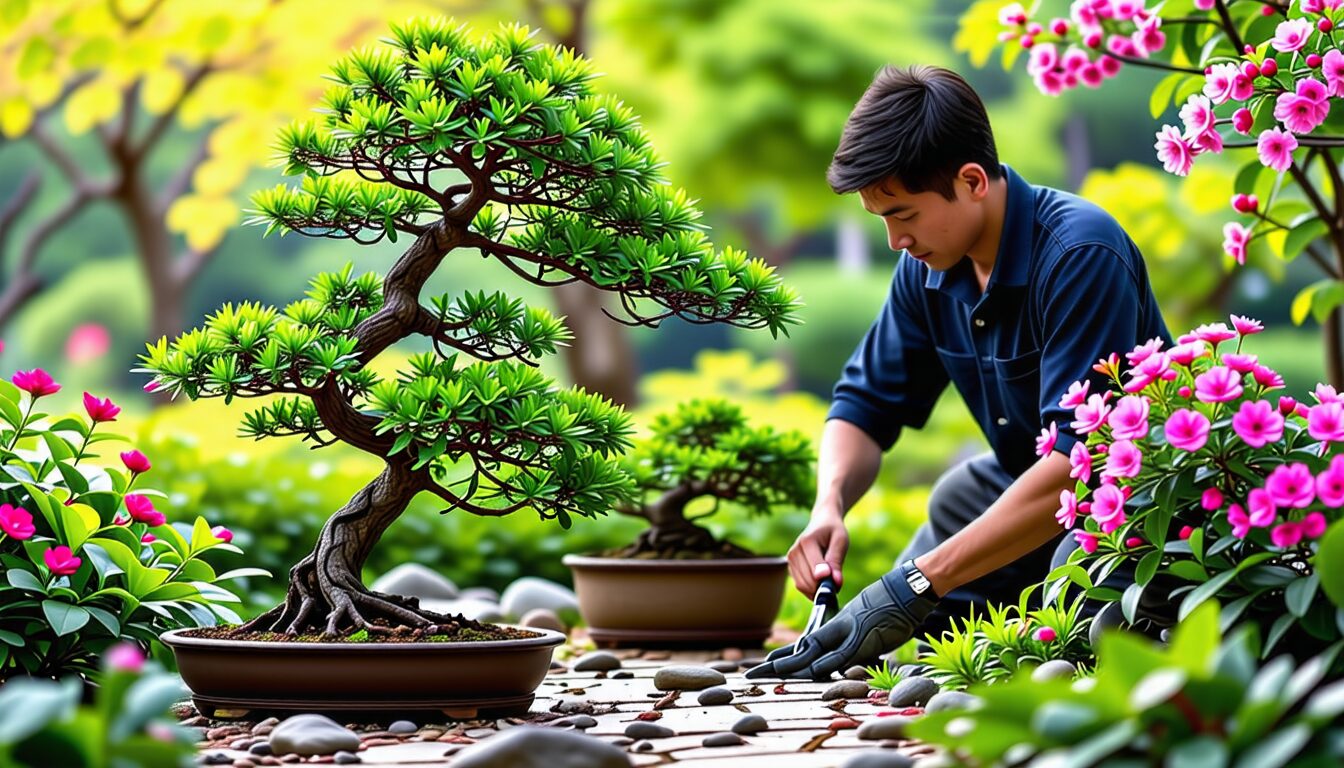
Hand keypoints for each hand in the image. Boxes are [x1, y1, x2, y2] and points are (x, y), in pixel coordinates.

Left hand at [746, 560, 937, 680]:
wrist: (906, 589)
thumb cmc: (890, 603)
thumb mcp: (866, 619)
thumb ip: (853, 636)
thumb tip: (845, 655)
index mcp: (838, 626)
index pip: (806, 643)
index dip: (786, 654)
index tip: (768, 662)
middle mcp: (841, 630)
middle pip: (805, 649)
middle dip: (780, 664)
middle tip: (755, 672)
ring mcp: (853, 635)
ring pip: (819, 653)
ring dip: (797, 665)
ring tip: (772, 672)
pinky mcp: (868, 640)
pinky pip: (844, 655)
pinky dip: (828, 663)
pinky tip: (812, 670)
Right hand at [788, 509, 848, 597]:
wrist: (821, 522)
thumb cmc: (833, 531)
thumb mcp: (840, 541)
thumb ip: (836, 561)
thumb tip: (835, 582)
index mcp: (806, 542)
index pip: (814, 570)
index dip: (827, 580)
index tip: (837, 582)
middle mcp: (794, 551)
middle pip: (807, 581)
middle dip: (823, 587)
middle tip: (836, 582)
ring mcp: (790, 560)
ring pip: (802, 586)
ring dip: (817, 589)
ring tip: (829, 579)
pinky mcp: (790, 567)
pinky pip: (800, 585)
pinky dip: (812, 588)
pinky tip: (821, 580)